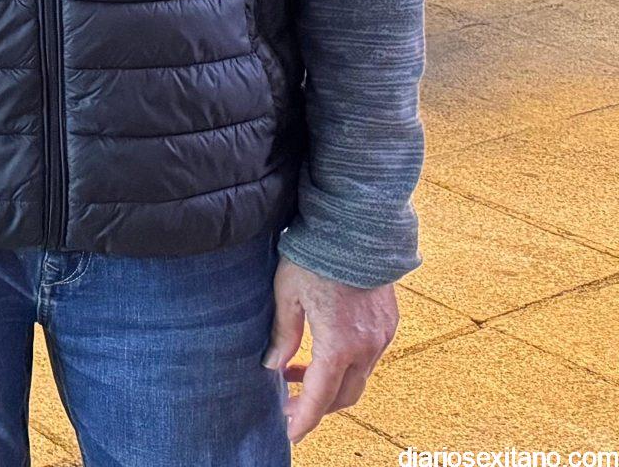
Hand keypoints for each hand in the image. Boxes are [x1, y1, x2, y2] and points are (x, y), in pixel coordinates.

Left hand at [265, 260, 397, 443]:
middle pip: (344, 396)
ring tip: (295, 372)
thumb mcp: (286, 294)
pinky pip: (368, 358)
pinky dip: (345, 364)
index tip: (288, 434)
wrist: (355, 228)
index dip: (304, 419)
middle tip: (288, 404)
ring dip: (329, 383)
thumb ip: (283, 334)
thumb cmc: (315, 257)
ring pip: (358, 378)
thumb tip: (274, 366)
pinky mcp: (388, 323)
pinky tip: (321, 352)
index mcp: (339, 344)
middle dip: (317, 406)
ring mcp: (382, 336)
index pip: (320, 396)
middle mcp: (367, 347)